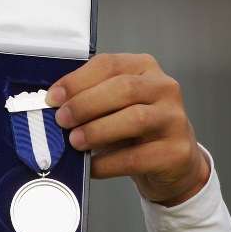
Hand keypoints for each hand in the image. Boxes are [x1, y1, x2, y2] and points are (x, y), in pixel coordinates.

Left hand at [46, 53, 209, 206]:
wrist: (172, 161)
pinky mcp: (177, 151)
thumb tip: (53, 108)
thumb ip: (88, 99)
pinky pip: (137, 157)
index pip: (108, 64)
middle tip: (61, 120)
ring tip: (75, 142)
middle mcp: (164, 88)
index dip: (77, 80)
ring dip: (97, 130)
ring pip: (135, 118)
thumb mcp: (113, 105)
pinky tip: (92, 166)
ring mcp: (175, 119)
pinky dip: (108, 163)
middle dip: (85, 104)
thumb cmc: (134, 128)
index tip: (53, 98)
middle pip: (123, 88)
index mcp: (144, 68)